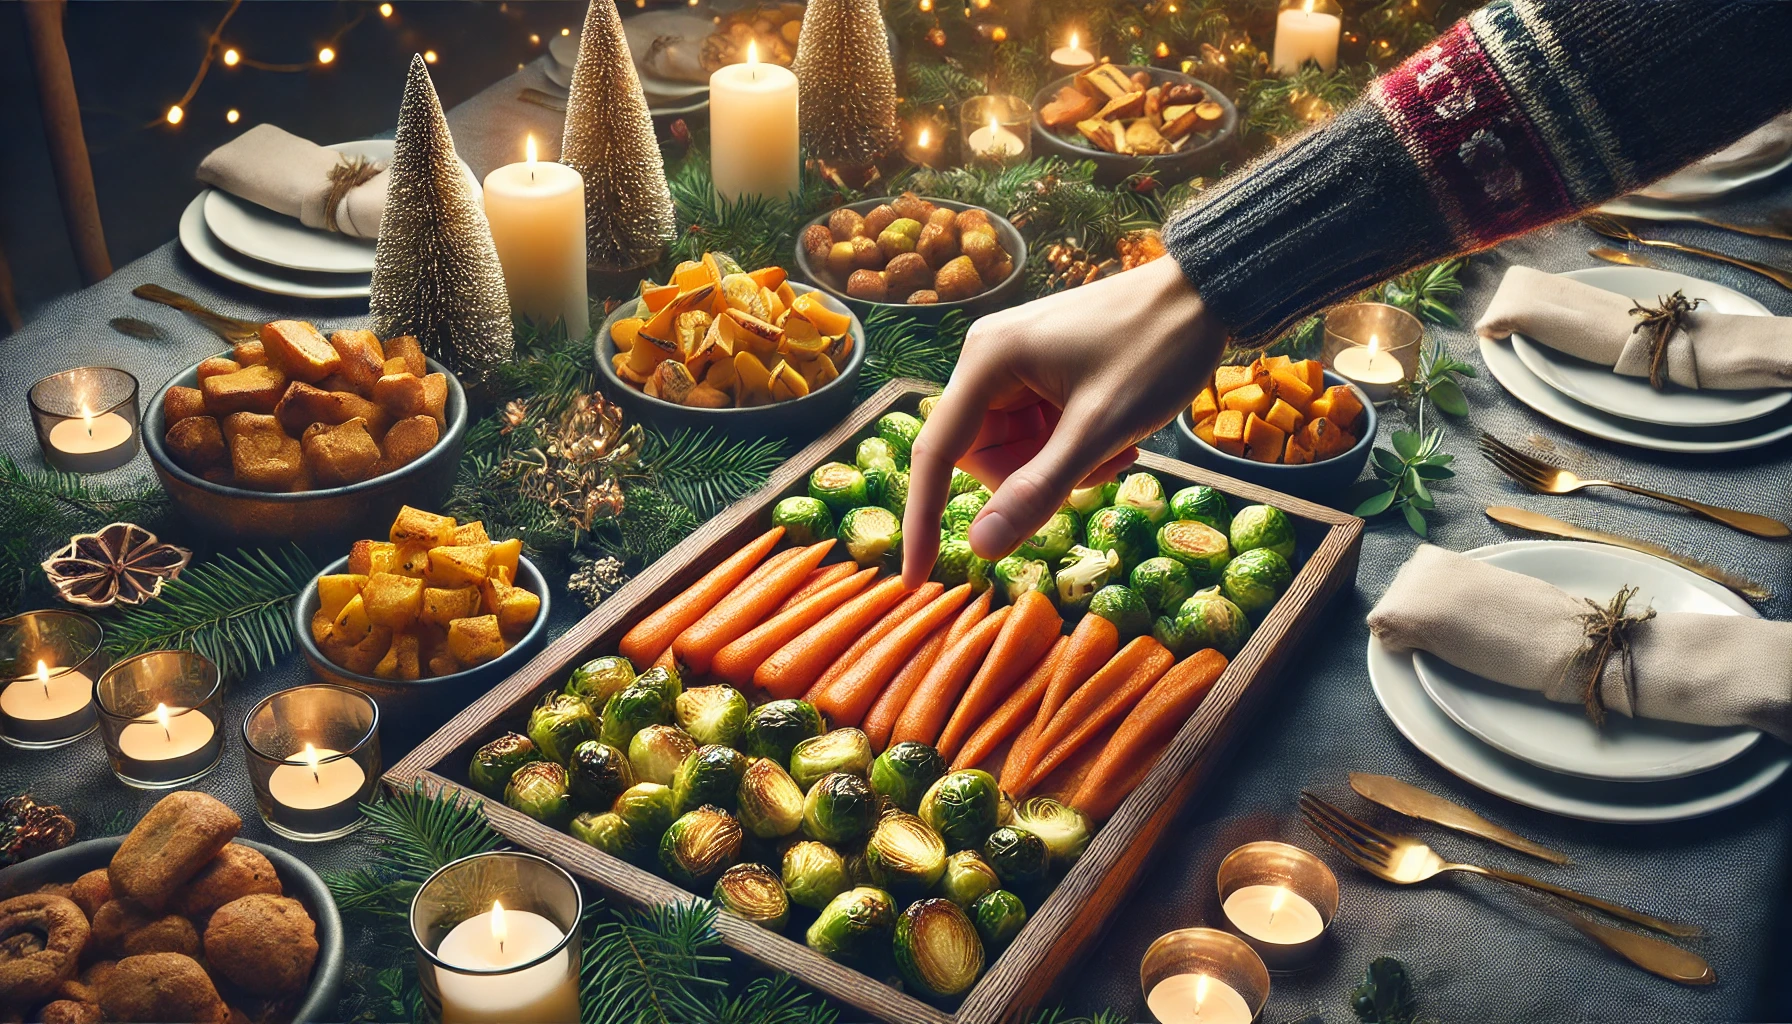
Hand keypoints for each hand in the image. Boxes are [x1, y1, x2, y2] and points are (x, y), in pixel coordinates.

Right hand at [901, 256, 1227, 585]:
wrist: (1203, 295)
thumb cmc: (1155, 351)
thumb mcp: (1100, 430)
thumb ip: (1038, 489)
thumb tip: (980, 547)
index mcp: (986, 362)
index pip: (937, 454)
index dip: (923, 520)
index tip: (913, 578)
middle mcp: (987, 358)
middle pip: (983, 455)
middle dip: (1036, 478)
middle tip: (1101, 468)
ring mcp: (1013, 363)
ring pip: (1014, 449)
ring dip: (1063, 465)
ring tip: (1120, 449)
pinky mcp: (1038, 369)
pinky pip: (1036, 431)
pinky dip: (1073, 447)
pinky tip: (1118, 436)